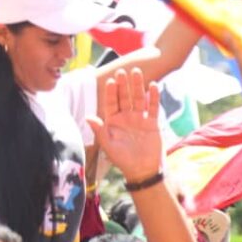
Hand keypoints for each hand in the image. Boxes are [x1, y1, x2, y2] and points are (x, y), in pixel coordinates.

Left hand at [87, 68, 162, 183]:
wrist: (142, 170)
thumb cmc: (122, 159)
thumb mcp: (108, 145)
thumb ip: (99, 130)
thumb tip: (87, 117)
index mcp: (113, 120)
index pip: (111, 103)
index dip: (110, 92)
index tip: (110, 81)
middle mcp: (126, 116)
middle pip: (124, 97)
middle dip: (123, 84)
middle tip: (121, 71)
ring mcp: (139, 118)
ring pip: (138, 98)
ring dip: (137, 86)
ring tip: (136, 72)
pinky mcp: (152, 122)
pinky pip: (153, 107)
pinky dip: (153, 97)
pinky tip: (153, 85)